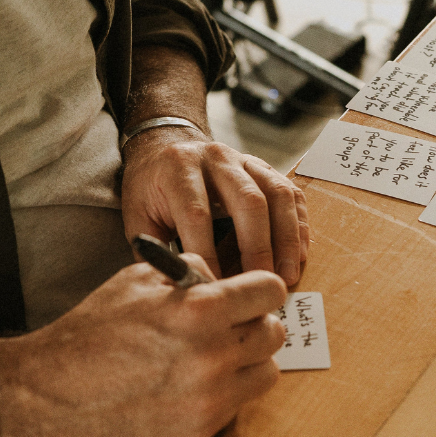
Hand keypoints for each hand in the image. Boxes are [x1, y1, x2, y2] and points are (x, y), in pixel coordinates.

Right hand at [0, 255, 286, 436]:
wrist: (54, 393)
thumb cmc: (92, 331)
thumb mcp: (137, 279)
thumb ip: (191, 272)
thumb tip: (225, 279)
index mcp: (199, 309)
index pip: (271, 292)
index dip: (259, 289)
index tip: (250, 295)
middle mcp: (213, 354)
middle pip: (274, 333)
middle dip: (254, 323)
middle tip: (230, 324)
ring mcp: (211, 396)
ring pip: (267, 371)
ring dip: (249, 360)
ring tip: (216, 354)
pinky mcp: (203, 427)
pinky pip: (241, 402)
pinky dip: (228, 389)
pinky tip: (196, 380)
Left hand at [122, 129, 309, 286]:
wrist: (166, 147)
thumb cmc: (152, 189)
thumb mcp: (137, 215)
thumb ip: (151, 250)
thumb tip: (174, 289)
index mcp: (178, 168)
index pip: (197, 213)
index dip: (208, 253)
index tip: (215, 287)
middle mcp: (215, 157)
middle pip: (247, 201)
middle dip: (257, 248)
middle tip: (260, 284)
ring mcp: (244, 159)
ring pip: (276, 194)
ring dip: (285, 239)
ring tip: (286, 275)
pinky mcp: (264, 168)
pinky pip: (290, 193)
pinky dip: (298, 225)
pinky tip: (298, 254)